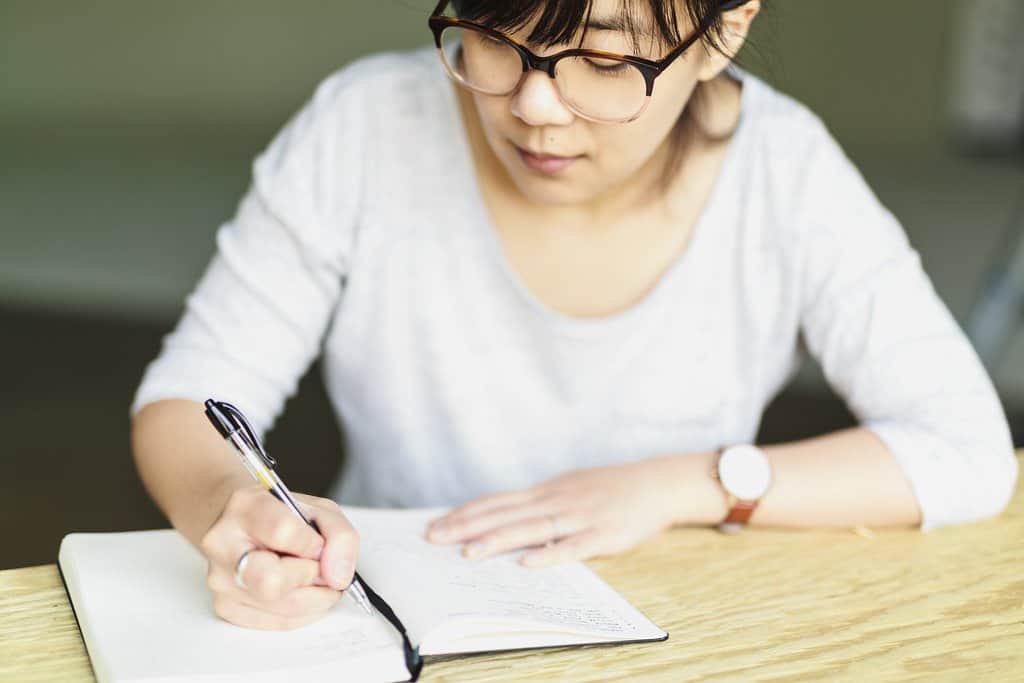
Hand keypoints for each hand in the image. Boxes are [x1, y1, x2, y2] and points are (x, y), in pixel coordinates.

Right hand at [199, 487, 358, 629]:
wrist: (238, 525)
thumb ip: (340, 536)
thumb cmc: (280, 517)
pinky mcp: (226, 608)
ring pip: (282, 608)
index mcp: (246, 508)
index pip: (282, 532)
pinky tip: (301, 591)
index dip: (312, 544)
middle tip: (318, 567)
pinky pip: (279, 622)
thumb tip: (338, 577)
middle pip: (272, 581)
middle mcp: (223, 545)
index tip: (319, 544)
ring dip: (314, 597)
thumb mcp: (318, 510)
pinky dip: (303, 611)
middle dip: (309, 577)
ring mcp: (220, 580)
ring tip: (314, 578)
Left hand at [426, 456, 693, 567]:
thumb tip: (503, 516)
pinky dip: (549, 555)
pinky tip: (527, 564)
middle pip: (505, 514)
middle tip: (434, 539)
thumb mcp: (569, 488)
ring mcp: (579, 516)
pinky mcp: (603, 534)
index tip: (436, 525)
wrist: (657, 483)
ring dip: (498, 540)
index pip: (497, 501)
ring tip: (469, 553)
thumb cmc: (610, 489)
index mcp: (547, 491)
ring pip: (532, 529)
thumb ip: (538, 503)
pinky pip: (572, 546)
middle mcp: (556, 500)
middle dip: (467, 527)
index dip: (466, 513)